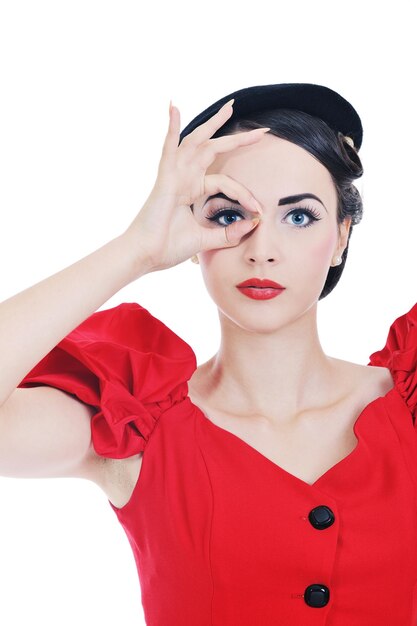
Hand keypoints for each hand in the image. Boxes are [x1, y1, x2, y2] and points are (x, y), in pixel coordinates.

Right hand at [124, 99, 267, 272]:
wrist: (146, 255)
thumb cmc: (167, 247)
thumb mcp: (206, 240)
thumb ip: (228, 234)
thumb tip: (252, 225)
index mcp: (192, 190)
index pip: (225, 182)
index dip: (245, 194)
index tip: (259, 211)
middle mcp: (184, 178)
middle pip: (212, 150)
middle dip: (237, 139)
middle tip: (261, 132)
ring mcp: (174, 175)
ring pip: (197, 142)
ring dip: (213, 123)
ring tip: (229, 106)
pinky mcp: (164, 178)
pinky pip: (168, 147)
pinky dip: (171, 127)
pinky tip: (173, 107)